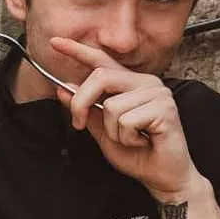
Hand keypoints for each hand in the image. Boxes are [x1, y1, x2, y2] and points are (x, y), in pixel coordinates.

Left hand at [49, 37, 200, 199]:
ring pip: (112, 106)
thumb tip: (62, 88)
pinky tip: (142, 141)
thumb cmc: (136, 154)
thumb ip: (87, 109)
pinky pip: (126, 121)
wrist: (161, 176)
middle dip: (81, 104)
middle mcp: (145, 82)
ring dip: (113, 132)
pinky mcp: (165, 108)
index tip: (54, 42)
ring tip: (131, 139)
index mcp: (129, 84)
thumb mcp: (102, 131)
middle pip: (100, 78)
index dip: (77, 51)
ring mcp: (157, 93)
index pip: (101, 61)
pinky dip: (127, 138)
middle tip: (80, 124)